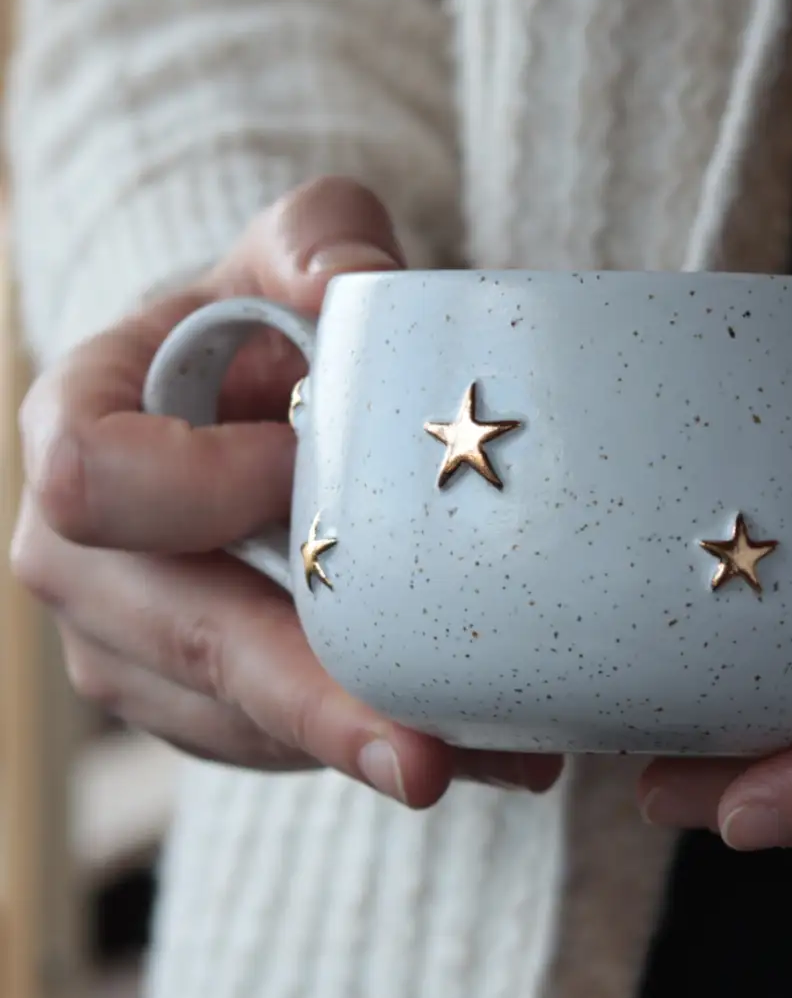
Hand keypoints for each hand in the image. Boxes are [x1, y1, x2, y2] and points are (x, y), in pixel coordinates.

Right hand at [10, 176, 562, 806]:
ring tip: (504, 753)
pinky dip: (381, 746)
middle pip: (186, 646)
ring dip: (373, 744)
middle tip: (421, 757)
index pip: (96, 478)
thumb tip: (361, 287)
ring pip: (247, 723)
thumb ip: (318, 240)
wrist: (258, 408)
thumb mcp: (291, 252)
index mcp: (82, 425)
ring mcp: (136, 649)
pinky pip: (284, 748)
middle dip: (308, 702)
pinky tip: (481, 747)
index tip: (302, 469)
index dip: (200, 486)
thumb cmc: (268, 326)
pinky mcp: (202, 706)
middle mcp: (87, 558)